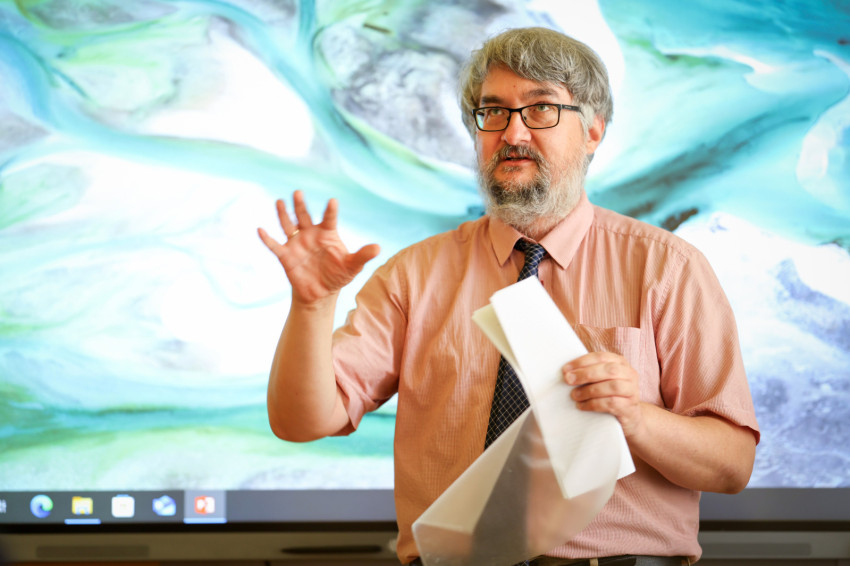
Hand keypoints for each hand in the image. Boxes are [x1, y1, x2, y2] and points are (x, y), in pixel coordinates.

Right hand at [257, 191, 380, 304]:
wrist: (320, 292)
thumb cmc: (338, 275)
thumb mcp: (352, 266)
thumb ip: (363, 256)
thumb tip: (378, 248)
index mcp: (327, 234)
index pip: (329, 219)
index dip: (330, 211)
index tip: (332, 201)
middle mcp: (310, 234)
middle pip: (304, 216)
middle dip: (301, 205)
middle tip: (298, 192)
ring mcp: (297, 244)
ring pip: (288, 225)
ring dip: (283, 214)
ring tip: (280, 201)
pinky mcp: (286, 256)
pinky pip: (275, 246)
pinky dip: (267, 239)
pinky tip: (260, 230)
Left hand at [562, 352, 643, 437]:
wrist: (629, 417)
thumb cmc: (610, 394)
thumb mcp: (602, 380)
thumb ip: (590, 373)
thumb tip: (567, 372)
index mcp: (620, 363)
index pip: (601, 357)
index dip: (583, 362)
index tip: (566, 369)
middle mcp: (629, 374)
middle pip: (609, 370)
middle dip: (586, 374)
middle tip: (568, 380)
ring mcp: (632, 391)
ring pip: (612, 386)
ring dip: (589, 390)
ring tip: (574, 395)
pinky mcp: (629, 407)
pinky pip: (611, 403)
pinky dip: (594, 404)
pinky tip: (582, 406)